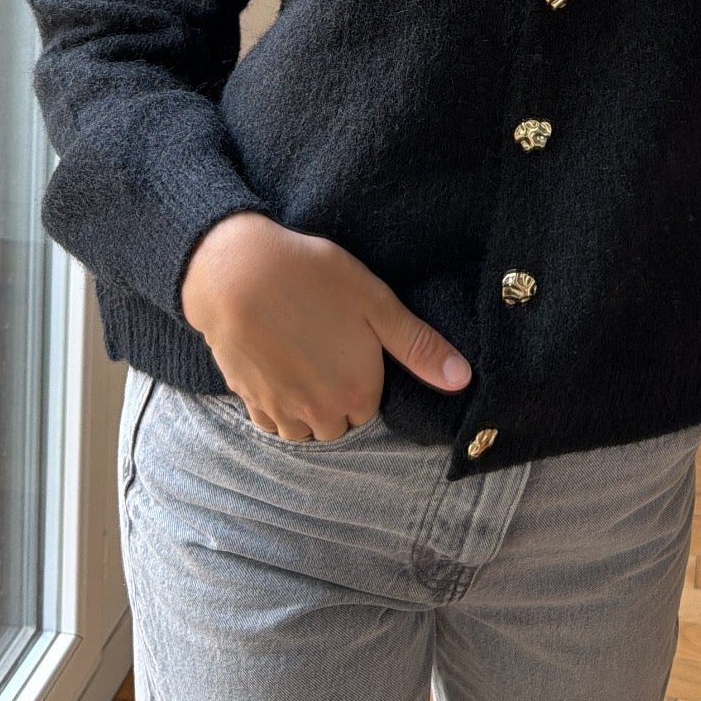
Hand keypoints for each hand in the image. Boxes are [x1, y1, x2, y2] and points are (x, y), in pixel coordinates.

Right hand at [179, 212, 471, 439]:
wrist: (236, 272)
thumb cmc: (312, 278)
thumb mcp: (376, 302)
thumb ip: (418, 345)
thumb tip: (464, 379)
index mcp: (357, 392)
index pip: (369, 407)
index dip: (362, 376)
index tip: (350, 344)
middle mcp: (319, 412)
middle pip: (337, 423)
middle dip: (336, 397)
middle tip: (325, 348)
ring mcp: (280, 410)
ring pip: (302, 429)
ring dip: (306, 407)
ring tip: (301, 358)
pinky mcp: (247, 399)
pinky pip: (269, 421)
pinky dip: (275, 405)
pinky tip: (275, 365)